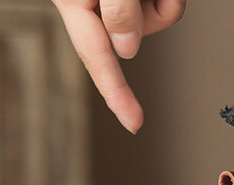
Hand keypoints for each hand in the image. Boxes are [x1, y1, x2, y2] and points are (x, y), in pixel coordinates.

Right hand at [52, 1, 185, 132]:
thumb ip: (116, 10)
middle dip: (153, 14)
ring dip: (160, 2)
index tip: (134, 124)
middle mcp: (92, 7)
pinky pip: (160, 4)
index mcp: (73, 2)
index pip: (96, 58)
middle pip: (137, 35)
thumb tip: (127, 50)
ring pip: (152, 20)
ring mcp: (112, 3)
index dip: (116, 95)